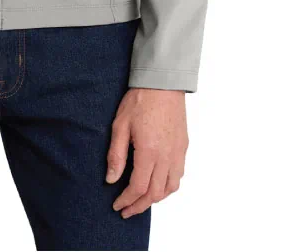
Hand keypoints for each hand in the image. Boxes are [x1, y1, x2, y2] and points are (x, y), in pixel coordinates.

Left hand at [107, 88, 187, 218]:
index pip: (138, 187)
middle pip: (155, 193)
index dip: (127, 200)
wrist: (162, 83)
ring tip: (141, 201)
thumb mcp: (120, 125)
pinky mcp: (183, 147)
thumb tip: (111, 179)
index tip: (117, 205)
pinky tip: (158, 185)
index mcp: (149, 152)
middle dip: (139, 206)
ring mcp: (177, 153)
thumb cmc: (140, 101)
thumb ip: (116, 154)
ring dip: (155, 199)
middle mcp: (166, 156)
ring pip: (170, 188)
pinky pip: (178, 176)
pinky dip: (168, 187)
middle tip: (127, 210)